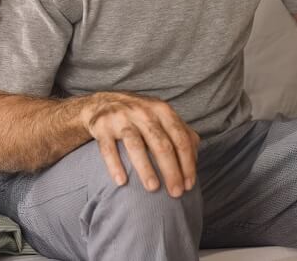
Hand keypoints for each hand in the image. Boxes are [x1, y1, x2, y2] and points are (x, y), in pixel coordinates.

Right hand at [80, 92, 199, 197]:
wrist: (102, 103)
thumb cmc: (140, 116)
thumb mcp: (162, 116)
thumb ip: (180, 133)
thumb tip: (194, 159)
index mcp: (162, 110)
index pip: (180, 138)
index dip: (187, 163)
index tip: (189, 185)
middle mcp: (142, 112)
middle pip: (160, 143)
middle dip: (171, 170)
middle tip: (176, 193)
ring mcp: (121, 118)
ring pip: (135, 145)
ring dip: (145, 168)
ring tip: (153, 188)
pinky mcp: (102, 126)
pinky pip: (108, 148)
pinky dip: (115, 165)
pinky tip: (121, 181)